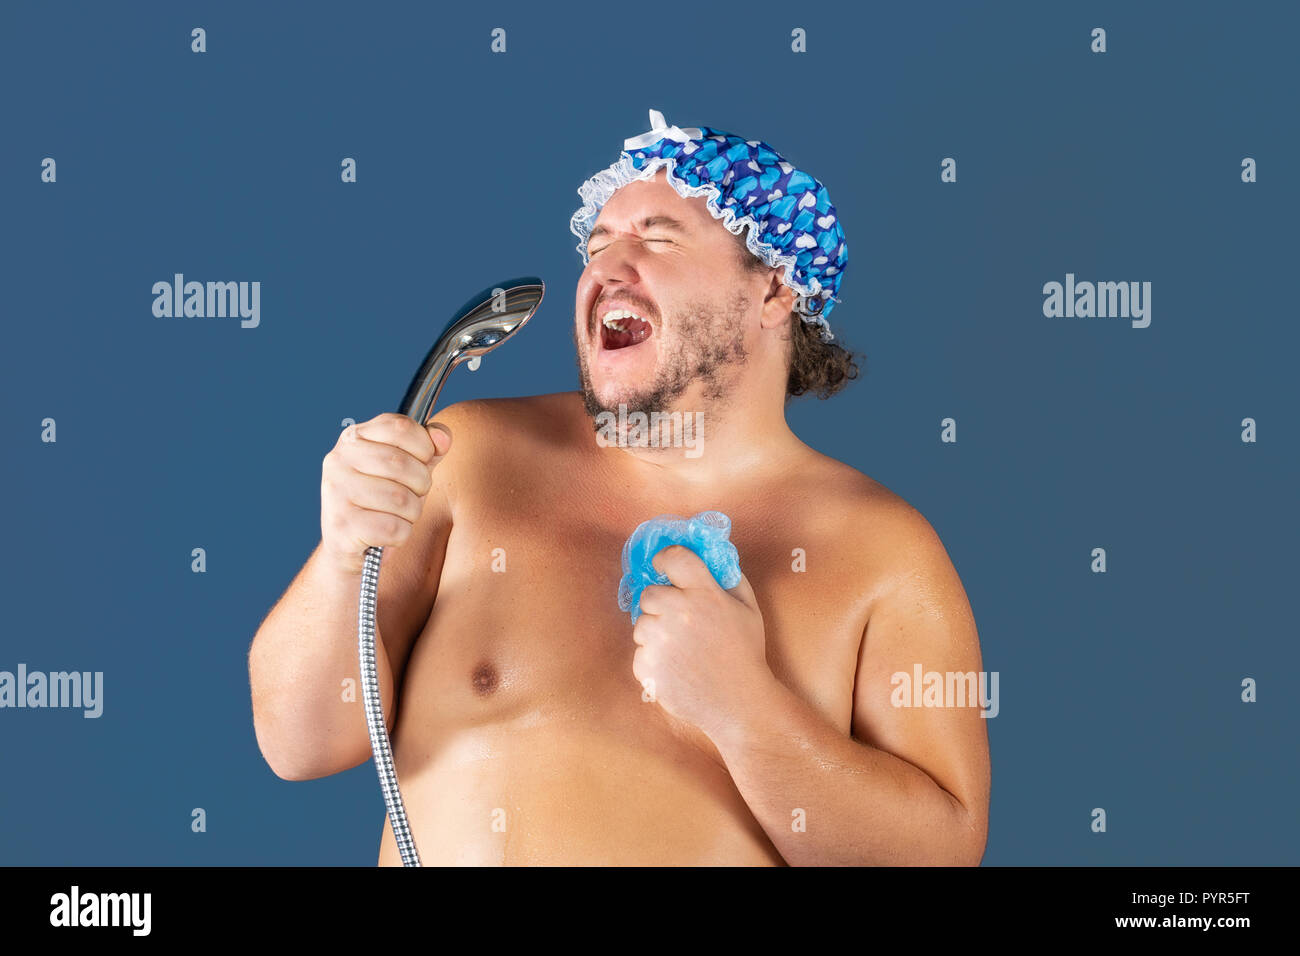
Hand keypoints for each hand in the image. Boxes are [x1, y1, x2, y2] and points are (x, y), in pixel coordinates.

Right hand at [319, 413, 449, 574]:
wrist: (352, 548)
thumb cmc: (385, 502)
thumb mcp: (410, 468)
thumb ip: (430, 447)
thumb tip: (442, 437)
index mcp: (355, 437)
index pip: (401, 427)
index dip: (424, 447)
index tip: (422, 462)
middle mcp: (338, 459)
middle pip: (402, 464)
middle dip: (421, 484)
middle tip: (412, 495)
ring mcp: (336, 492)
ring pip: (401, 499)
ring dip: (412, 513)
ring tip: (398, 515)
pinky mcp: (340, 525)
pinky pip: (393, 528)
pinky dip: (400, 535)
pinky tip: (386, 534)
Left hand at [631, 545, 771, 740]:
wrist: (739, 703)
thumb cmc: (745, 653)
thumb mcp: (749, 609)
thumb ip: (730, 578)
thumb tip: (711, 556)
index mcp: (705, 594)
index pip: (673, 557)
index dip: (665, 559)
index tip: (664, 567)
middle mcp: (678, 612)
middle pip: (648, 593)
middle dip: (660, 603)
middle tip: (678, 620)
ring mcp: (660, 641)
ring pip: (640, 625)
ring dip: (655, 633)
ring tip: (680, 649)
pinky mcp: (648, 666)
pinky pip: (639, 653)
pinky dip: (652, 660)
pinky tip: (675, 668)